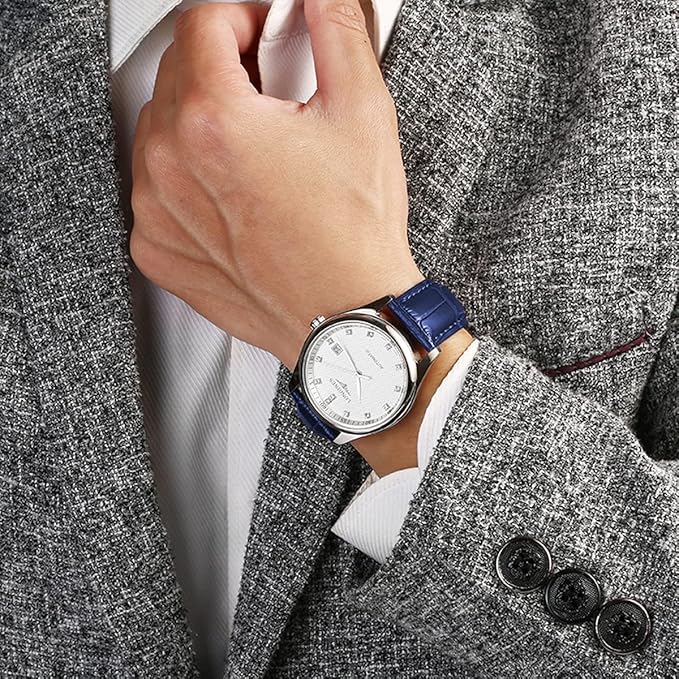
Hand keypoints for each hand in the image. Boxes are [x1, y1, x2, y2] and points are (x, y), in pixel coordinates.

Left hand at [130, 0, 422, 369]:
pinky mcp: (158, 250)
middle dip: (222, 67)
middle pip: (177, 74)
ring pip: (160, 131)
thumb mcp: (362, 113)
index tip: (263, 30)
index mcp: (214, 122)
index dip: (241, 13)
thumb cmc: (353, 236)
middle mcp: (171, 165)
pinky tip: (231, 194)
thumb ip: (336, 31)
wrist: (345, 316)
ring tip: (255, 150)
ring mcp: (157, 212)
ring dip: (200, 122)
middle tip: (269, 93)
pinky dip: (186, 178)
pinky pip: (156, 189)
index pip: (201, 24)